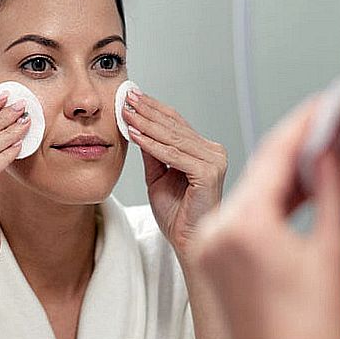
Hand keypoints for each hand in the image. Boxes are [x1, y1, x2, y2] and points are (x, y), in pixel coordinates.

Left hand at [122, 89, 227, 262]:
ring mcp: (214, 162)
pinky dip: (152, 145)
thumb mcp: (158, 176)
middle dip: (147, 110)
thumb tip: (136, 125)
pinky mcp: (208, 173)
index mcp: (205, 151)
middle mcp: (214, 152)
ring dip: (146, 124)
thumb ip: (152, 152)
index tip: (132, 96)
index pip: (177, 123)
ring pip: (173, 138)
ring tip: (125, 112)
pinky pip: (173, 156)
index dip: (153, 109)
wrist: (186, 242)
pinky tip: (134, 134)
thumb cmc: (176, 214)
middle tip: (126, 96)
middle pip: (175, 126)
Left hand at [190, 97, 339, 338]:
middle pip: (259, 168)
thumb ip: (330, 192)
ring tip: (320, 156)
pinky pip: (240, 213)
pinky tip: (297, 193)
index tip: (326, 102)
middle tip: (329, 125)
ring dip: (283, 173)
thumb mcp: (332, 255)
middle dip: (296, 145)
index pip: (276, 153)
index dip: (305, 122)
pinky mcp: (211, 258)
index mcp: (246, 225)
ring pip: (249, 189)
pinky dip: (269, 199)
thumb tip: (331, 149)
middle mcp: (218, 229)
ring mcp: (210, 244)